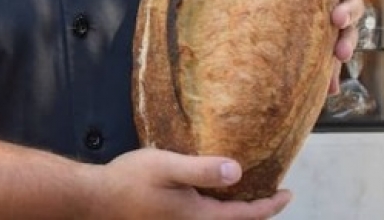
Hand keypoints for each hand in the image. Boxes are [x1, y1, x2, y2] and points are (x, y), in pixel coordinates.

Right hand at [91, 150, 291, 218]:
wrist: (95, 199)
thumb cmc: (130, 181)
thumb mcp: (168, 168)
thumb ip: (202, 170)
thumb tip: (237, 170)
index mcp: (199, 218)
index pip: (245, 216)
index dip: (269, 206)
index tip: (288, 193)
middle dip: (257, 211)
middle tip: (273, 193)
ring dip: (237, 211)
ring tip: (249, 192)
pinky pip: (204, 218)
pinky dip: (219, 209)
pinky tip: (214, 194)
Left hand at [329, 0, 365, 92]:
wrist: (274, 15)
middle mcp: (340, 2)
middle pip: (354, 3)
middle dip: (348, 11)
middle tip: (338, 19)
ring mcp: (338, 26)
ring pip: (351, 32)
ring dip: (348, 43)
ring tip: (340, 55)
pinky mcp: (333, 49)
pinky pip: (338, 63)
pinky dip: (334, 75)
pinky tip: (330, 87)